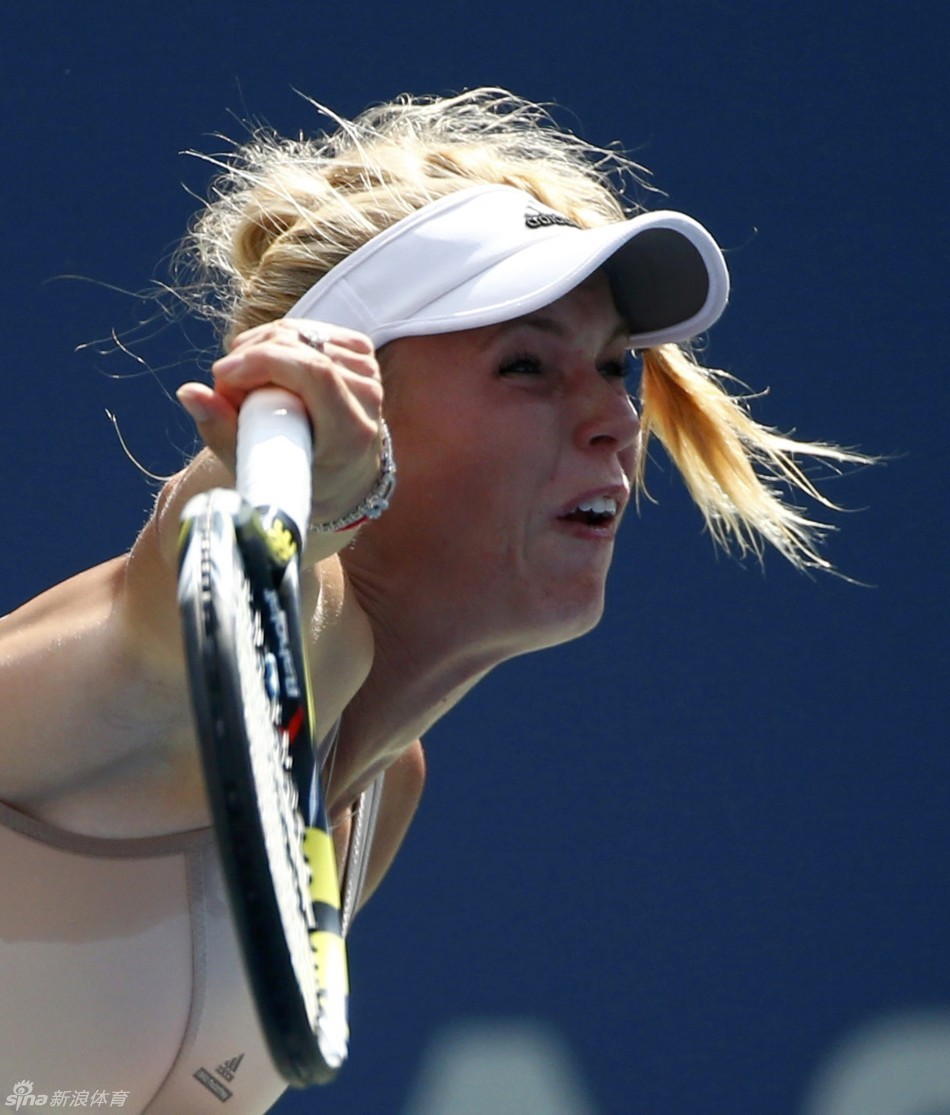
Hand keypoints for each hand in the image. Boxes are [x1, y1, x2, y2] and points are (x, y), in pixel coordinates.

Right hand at [177, 321, 384, 528]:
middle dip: (249, 358)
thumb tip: (189, 392)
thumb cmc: (295, 473)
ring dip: (257, 350)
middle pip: (300, 348)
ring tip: (244, 386)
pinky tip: (264, 366)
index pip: (314, 373)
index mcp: (352, 431)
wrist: (343, 473)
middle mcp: (367, 398)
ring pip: (299, 333)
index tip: (222, 377)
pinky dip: (274, 342)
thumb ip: (219, 430)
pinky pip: (305, 328)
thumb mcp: (254, 465)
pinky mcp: (361, 351)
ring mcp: (369, 371)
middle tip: (226, 390)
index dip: (263, 362)